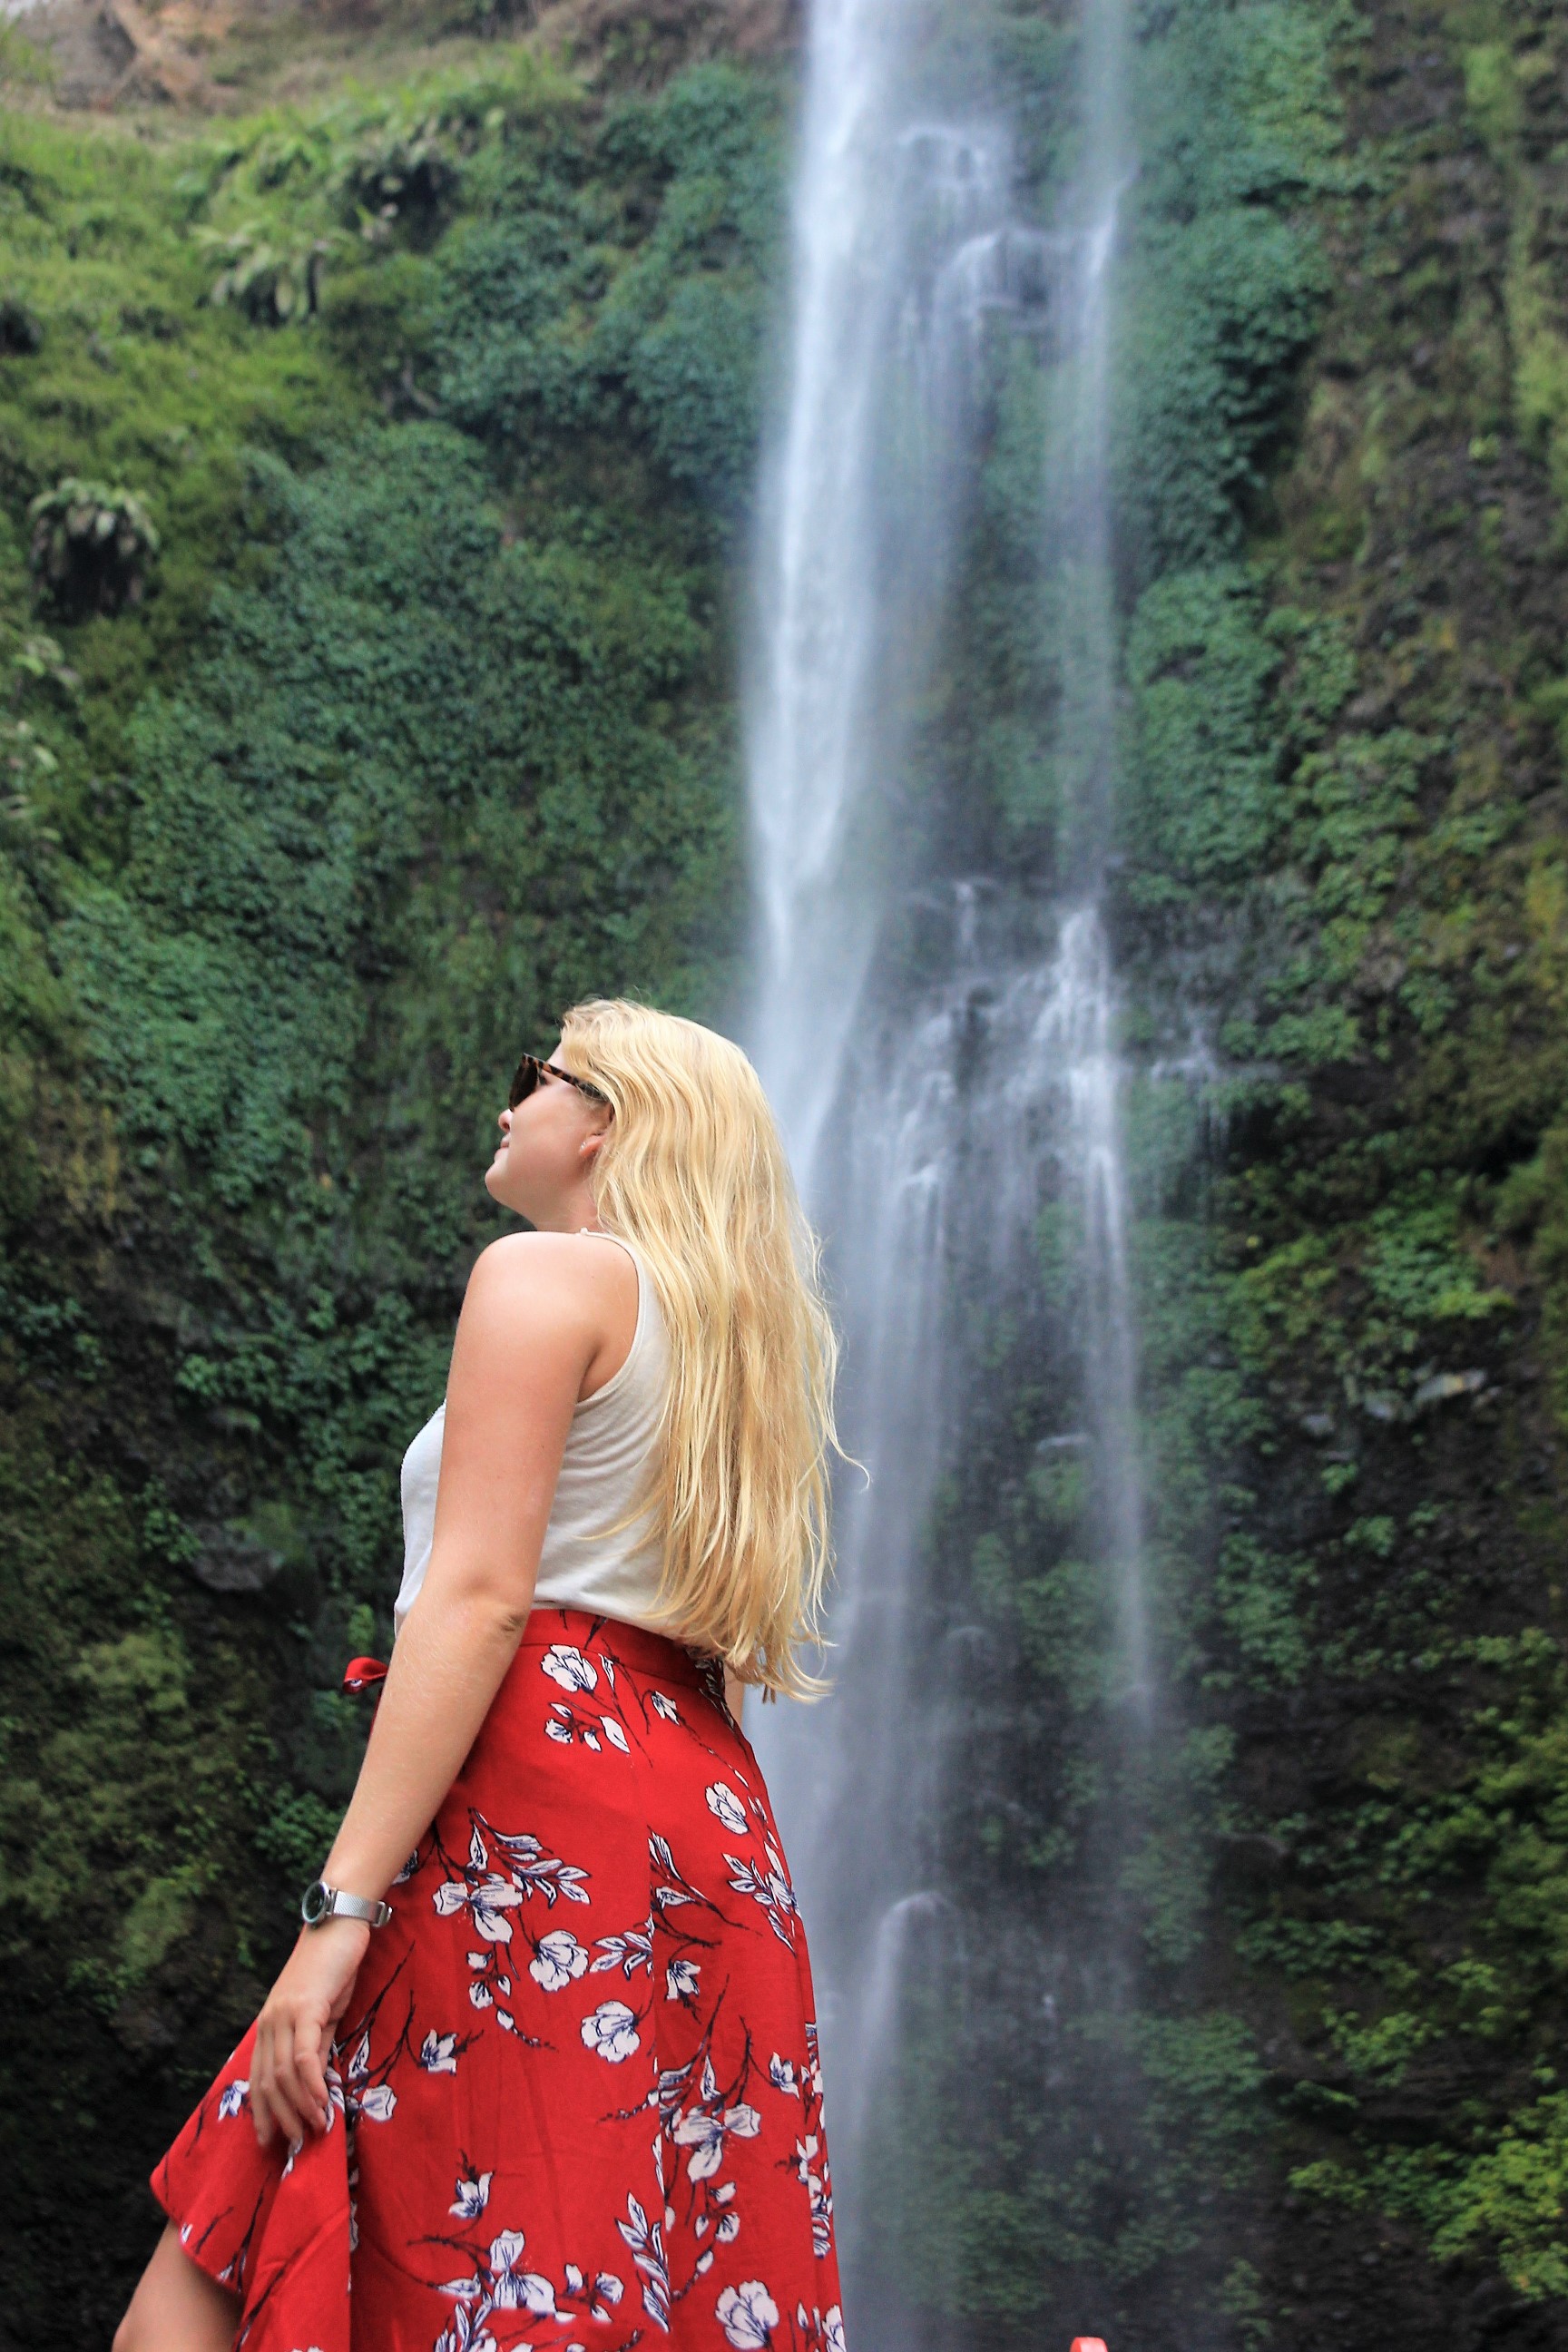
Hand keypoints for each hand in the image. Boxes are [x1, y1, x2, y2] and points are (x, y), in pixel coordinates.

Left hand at [252, 1917, 369, 2148]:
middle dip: (281, 2119)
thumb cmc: (334, 1966)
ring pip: (284, 2075)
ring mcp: (283, 2015)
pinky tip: (323, 2103)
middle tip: (300, 2144)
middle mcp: (269, 2022)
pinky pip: (304, 2057)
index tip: (271, 2142)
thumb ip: (316, 2046)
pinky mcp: (304, 2008)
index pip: (259, 2079)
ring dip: (300, 2108)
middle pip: (267, 2083)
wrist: (340, 1921)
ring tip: (317, 2130)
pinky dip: (311, 2086)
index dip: (262, 2113)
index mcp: (269, 2025)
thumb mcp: (323, 2014)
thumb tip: (316, 2085)